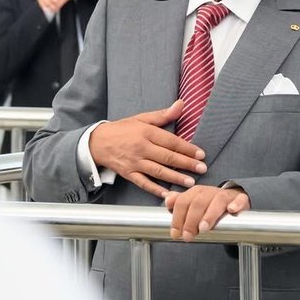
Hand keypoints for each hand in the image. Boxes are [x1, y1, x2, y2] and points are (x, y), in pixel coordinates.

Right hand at [87, 99, 207, 198]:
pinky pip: (143, 183)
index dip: (187, 148)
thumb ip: (163, 115)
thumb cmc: (122, 129)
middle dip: (186, 164)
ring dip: (175, 177)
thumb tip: (181, 104)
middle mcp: (141, 148)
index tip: (201, 154)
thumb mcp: (142, 118)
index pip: (171, 141)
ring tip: (190, 182)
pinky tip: (167, 194)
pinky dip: (155, 189)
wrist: (97, 142)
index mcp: (146, 132)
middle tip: (202, 169)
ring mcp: (134, 162)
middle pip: (167, 157)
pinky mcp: (128, 173)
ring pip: (158, 171)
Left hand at [164, 184, 248, 240]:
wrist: (234, 199)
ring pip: (217, 201)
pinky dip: (236, 204)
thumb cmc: (210, 205)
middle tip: (188, 236)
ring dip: (209, 214)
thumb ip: (180, 203)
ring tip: (203, 228)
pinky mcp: (241, 200)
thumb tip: (167, 201)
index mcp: (197, 192)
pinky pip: (240, 200)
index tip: (175, 234)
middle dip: (191, 220)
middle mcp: (210, 192)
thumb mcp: (193, 203)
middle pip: (198, 202)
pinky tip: (232, 210)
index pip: (183, 202)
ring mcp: (226, 195)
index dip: (177, 218)